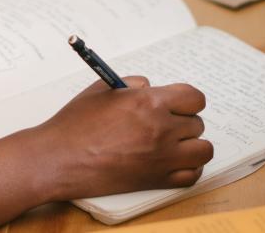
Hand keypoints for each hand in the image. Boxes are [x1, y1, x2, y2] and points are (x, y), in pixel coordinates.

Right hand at [31, 75, 213, 201]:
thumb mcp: (104, 88)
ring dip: (192, 143)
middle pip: (197, 123)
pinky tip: (176, 160)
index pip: (194, 97)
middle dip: (183, 119)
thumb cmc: (78, 122)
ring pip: (203, 149)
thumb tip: (151, 87)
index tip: (178, 101)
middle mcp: (161, 130)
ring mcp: (162, 158)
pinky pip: (193, 175)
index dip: (187, 98)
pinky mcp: (157, 181)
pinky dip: (189, 167)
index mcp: (149, 102)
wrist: (62, 158)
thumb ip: (134, 84)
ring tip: (175, 141)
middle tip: (166, 120)